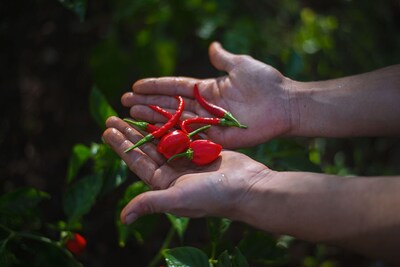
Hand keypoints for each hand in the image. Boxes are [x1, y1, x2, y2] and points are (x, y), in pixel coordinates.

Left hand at [102, 116, 271, 223]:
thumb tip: (123, 218)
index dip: (121, 147)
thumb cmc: (214, 195)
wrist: (249, 186)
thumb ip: (151, 203)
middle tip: (112, 117)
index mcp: (165, 185)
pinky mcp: (202, 150)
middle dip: (129, 133)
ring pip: (162, 140)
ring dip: (147, 126)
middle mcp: (174, 173)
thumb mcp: (179, 199)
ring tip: (132, 111)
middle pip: (146, 149)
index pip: (137, 163)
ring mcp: (188, 161)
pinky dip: (170, 123)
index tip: (107, 130)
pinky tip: (159, 112)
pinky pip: (181, 133)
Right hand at [121, 42, 293, 148]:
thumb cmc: (265, 83)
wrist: (284, 104)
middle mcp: (204, 107)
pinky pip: (190, 136)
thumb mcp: (241, 65)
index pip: (175, 86)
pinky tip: (154, 134)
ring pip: (175, 120)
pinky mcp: (216, 138)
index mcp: (207, 89)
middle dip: (147, 103)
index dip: (155, 86)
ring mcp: (208, 123)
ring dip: (154, 117)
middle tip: (124, 103)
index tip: (135, 86)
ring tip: (132, 115)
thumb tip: (212, 46)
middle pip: (170, 104)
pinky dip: (173, 135)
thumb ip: (223, 59)